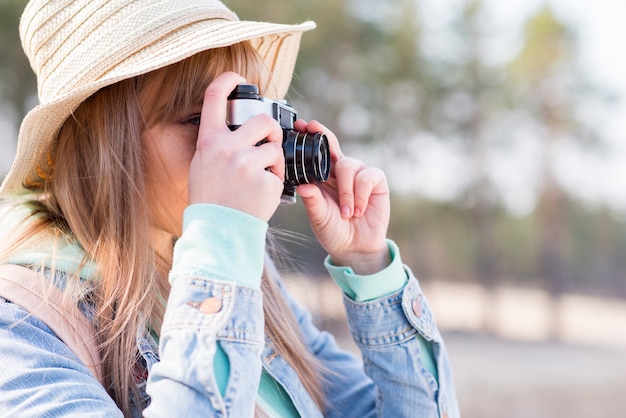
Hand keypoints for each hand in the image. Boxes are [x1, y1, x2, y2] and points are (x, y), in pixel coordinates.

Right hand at [187, 72, 284, 220]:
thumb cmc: (211, 199)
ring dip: (274, 161)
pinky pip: (278, 173)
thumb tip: (235, 127)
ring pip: (275, 148)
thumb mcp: (202, 165)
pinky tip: (260, 195)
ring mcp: (248, 164)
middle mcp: (227, 148)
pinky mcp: (266, 181)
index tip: (238, 78)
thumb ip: (217, 144)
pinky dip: (274, 183)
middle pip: (263, 120)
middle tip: (270, 142)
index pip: (214, 97)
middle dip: (272, 130)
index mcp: (209, 142)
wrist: (218, 231)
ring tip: (262, 178)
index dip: (227, 80)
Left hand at [295, 120, 390, 274]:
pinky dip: (361, 194)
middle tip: (313, 129)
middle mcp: (341, 171)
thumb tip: (303, 185)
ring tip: (346, 213)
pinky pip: (367, 177)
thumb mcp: (318, 216)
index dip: (311, 137)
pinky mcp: (376, 182)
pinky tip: (358, 210)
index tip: (301, 125)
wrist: (355, 247)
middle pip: (332, 145)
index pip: (317, 151)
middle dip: (323, 135)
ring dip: (346, 191)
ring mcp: (359, 174)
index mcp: (323, 176)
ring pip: (348, 166)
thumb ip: (312, 200)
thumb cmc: (334, 230)